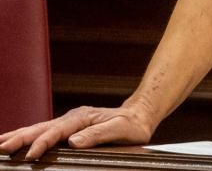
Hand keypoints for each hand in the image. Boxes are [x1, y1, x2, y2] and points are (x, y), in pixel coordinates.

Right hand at [0, 102, 155, 160]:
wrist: (139, 115)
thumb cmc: (131, 125)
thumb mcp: (119, 129)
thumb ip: (97, 134)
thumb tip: (73, 141)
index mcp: (82, 117)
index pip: (57, 132)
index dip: (43, 143)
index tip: (31, 155)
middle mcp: (72, 118)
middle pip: (41, 127)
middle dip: (20, 138)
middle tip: (1, 148)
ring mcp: (68, 122)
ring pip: (38, 128)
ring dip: (18, 136)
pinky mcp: (67, 128)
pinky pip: (43, 132)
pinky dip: (27, 136)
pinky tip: (15, 141)